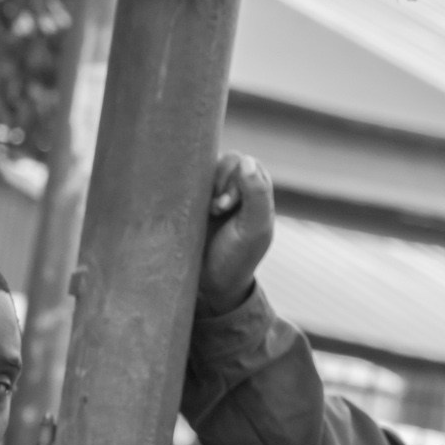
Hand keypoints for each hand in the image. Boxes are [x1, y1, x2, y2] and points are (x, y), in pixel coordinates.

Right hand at [198, 151, 273, 312]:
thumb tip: (247, 161)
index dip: (234, 178)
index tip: (227, 207)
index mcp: (257, 191)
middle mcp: (237, 187)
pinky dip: (187, 187)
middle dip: (219, 181)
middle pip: (226, 161)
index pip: (245, 164)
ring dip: (203, 186)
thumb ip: (256, 195)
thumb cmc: (237, 258)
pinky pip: (188, 179)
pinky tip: (190, 207)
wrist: (209, 284)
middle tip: (217, 210)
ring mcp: (214, 192)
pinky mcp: (192, 200)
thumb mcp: (253, 229)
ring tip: (206, 211)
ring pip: (207, 167)